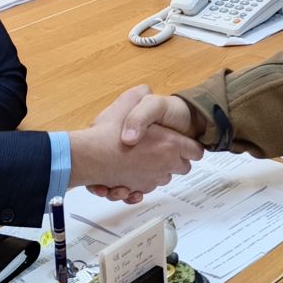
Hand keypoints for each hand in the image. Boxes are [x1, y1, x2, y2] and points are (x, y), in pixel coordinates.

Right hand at [70, 85, 202, 200]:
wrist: (87, 157)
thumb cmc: (108, 134)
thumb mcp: (128, 101)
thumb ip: (142, 94)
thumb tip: (147, 91)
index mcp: (170, 144)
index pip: (195, 151)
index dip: (190, 146)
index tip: (185, 144)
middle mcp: (164, 165)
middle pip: (182, 168)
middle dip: (174, 161)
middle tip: (161, 150)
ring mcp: (150, 180)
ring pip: (161, 180)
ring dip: (154, 172)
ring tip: (139, 161)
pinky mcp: (135, 190)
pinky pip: (142, 191)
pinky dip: (137, 187)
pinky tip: (128, 176)